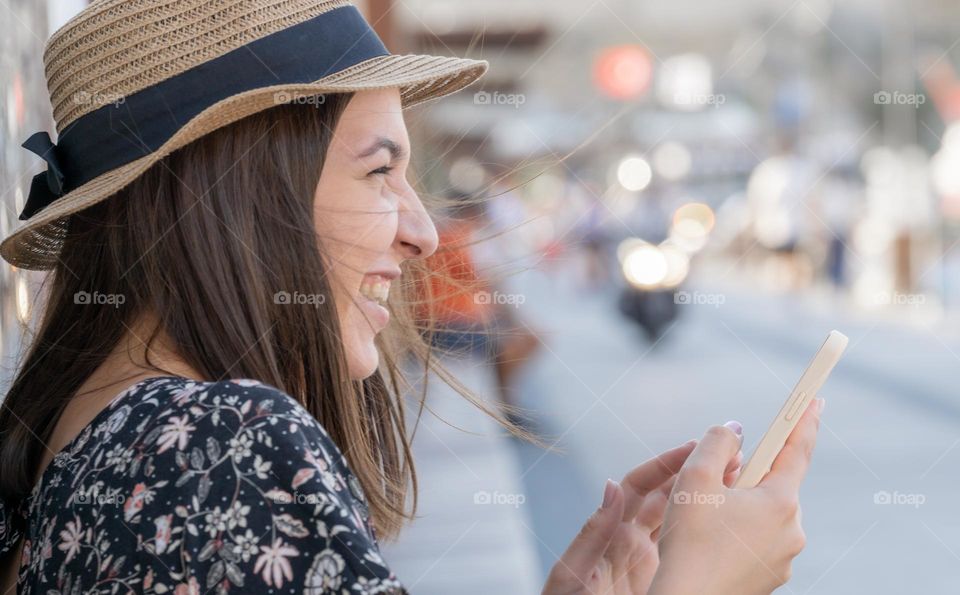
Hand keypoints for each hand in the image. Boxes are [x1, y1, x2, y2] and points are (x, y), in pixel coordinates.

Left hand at [541, 439, 742, 594]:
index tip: (692, 448)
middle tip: (725, 458)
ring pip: (681, 522)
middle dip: (693, 475)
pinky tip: (729, 528)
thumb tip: (611, 486)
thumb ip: (593, 533)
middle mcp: (631, 541)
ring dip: (705, 501)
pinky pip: (687, 553)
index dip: (665, 464)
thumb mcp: (574, 572)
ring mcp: (650, 562)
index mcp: (610, 531)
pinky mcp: (663, 581)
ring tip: (735, 482)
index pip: (640, 486)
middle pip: (667, 498)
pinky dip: (707, 537)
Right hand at [650, 398, 823, 594]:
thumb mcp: (695, 477)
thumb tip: (735, 430)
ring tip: (706, 517)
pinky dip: (740, 532)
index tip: (816, 400)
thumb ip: (718, 442)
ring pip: (764, 514)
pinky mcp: (771, 576)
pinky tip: (712, 541)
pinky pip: (759, 540)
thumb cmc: (689, 541)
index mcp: (779, 501)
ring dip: (742, 505)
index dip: (804, 421)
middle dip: (750, 474)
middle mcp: (791, 529)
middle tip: (719, 478)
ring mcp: (784, 557)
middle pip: (774, 484)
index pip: (797, 450)